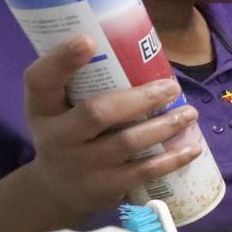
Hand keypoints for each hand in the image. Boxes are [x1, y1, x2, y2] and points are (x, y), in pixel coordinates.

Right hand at [23, 36, 201, 215]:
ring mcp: (80, 165)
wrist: (57, 190)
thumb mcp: (58, 109)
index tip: (88, 40)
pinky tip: (192, 148)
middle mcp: (55, 137)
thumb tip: (138, 48)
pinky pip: (143, 172)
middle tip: (171, 87)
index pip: (39, 80)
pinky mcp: (104, 188)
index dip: (61, 60)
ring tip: (190, 113)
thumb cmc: (69, 134)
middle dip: (140, 98)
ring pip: (127, 142)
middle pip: (97, 113)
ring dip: (165, 126)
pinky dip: (172, 159)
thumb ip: (83, 84)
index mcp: (40, 109)